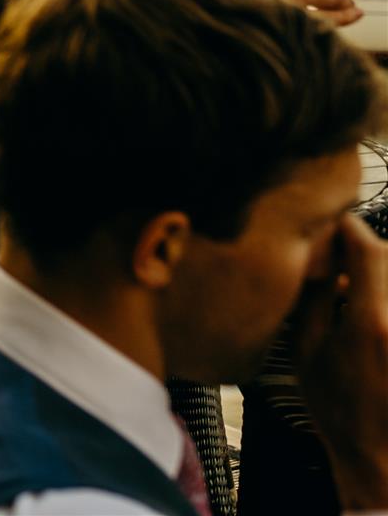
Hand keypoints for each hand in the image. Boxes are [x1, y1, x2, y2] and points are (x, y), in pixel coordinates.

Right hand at [294, 215, 387, 507]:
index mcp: (373, 322)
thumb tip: (318, 254)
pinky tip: (375, 323)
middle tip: (346, 267)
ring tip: (362, 299)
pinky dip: (387, 302)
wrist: (385, 461)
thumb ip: (315, 297)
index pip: (368, 247)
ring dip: (381, 280)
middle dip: (369, 253)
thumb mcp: (307, 353)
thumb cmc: (343, 415)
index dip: (348, 229)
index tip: (334, 226)